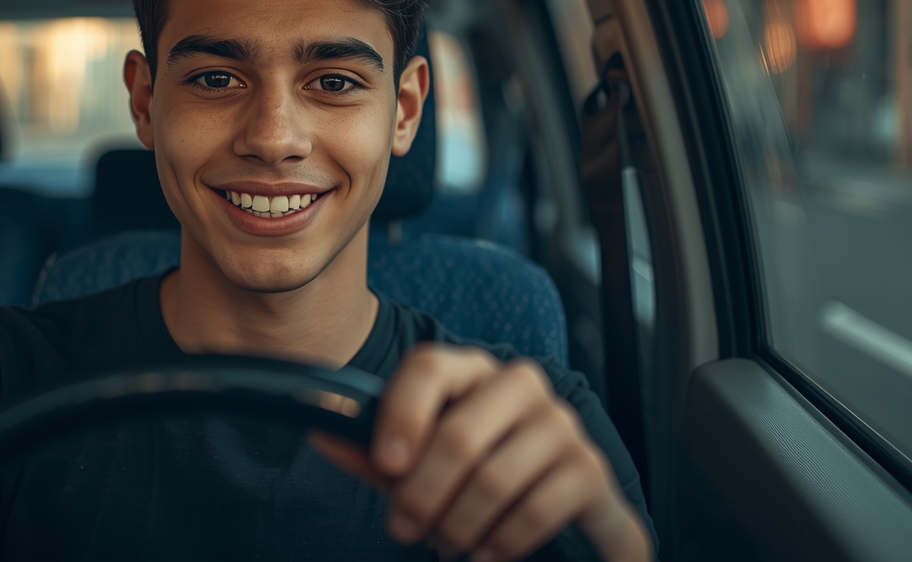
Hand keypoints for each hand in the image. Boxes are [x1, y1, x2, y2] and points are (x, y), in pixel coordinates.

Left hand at [313, 343, 651, 561]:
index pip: (430, 368)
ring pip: (492, 479)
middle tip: (404, 528)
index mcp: (472, 371)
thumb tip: (323, 434)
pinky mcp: (588, 469)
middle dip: (421, 495)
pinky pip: (533, 510)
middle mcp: (519, 384)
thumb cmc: (482, 478)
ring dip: (457, 525)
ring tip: (445, 541)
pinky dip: (498, 542)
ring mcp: (559, 423)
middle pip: (458, 434)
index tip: (385, 464)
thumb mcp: (423, 465)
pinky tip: (482, 553)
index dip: (401, 415)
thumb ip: (377, 454)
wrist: (567, 511)